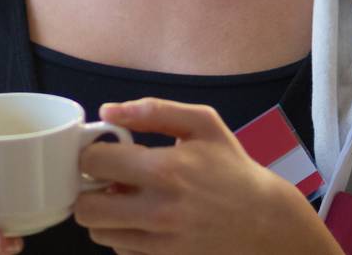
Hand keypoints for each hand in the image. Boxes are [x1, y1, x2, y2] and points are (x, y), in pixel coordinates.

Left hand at [73, 99, 342, 254]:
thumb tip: (108, 110)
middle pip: (86, 207)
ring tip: (122, 199)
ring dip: (102, 213)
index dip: (91, 153)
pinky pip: (119, 249)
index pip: (95, 163)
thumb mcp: (203, 124)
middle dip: (88, 189)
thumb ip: (154, 111)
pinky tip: (139, 218)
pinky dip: (121, 233)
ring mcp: (160, 241)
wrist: (265, 221)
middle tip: (104, 180)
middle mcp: (158, 210)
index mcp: (165, 169)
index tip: (102, 151)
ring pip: (98, 232)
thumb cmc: (232, 167)